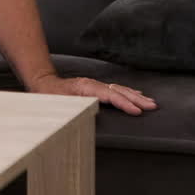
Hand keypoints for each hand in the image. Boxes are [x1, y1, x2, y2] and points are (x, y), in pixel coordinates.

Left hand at [30, 74, 157, 115]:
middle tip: (152, 106)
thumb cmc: (50, 96)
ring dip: (135, 95)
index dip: (124, 103)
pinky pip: (115, 89)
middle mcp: (93, 84)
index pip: (110, 95)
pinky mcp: (95, 87)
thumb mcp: (59, 102)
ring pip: (119, 89)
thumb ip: (73, 105)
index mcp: (86, 87)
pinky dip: (127, 92)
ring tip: (150, 102)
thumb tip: (88, 109)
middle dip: (136, 99)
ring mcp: (95, 84)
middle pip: (118, 90)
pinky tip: (136, 94)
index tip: (137, 111)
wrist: (43, 83)